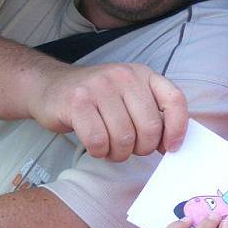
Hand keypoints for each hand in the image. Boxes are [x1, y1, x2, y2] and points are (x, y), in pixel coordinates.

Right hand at [26, 60, 187, 161]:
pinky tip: (95, 145)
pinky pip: (99, 141)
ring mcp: (100, 87)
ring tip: (109, 146)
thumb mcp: (128, 97)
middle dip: (141, 148)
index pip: (174, 100)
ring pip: (124, 138)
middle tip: (128, 148)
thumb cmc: (95, 100)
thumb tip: (172, 145)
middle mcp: (124, 76)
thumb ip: (152, 115)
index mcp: (143, 74)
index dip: (178, 129)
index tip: (171, 148)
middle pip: (150, 128)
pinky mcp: (77, 102)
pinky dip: (99, 152)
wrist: (49, 87)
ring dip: (118, 153)